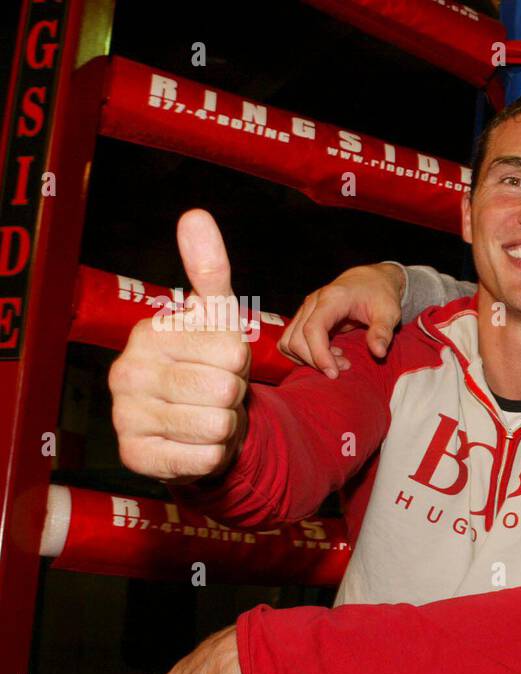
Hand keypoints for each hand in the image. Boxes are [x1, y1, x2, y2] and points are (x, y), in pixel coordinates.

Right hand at [108, 209, 251, 481]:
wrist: (196, 427)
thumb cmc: (207, 367)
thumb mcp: (215, 320)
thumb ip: (209, 271)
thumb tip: (195, 215)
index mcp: (149, 334)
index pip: (231, 351)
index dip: (240, 363)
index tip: (221, 364)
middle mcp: (127, 373)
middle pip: (225, 389)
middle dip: (233, 395)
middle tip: (216, 394)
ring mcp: (126, 416)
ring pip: (217, 425)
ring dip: (226, 426)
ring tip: (208, 417)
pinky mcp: (137, 456)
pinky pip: (204, 458)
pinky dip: (213, 455)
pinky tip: (197, 444)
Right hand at [278, 262, 404, 377]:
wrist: (371, 280)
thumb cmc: (380, 294)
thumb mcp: (389, 312)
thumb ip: (382, 332)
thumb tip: (379, 352)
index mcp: (332, 299)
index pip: (313, 329)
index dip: (319, 355)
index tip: (334, 373)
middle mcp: (313, 303)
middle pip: (297, 339)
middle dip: (317, 361)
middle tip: (345, 366)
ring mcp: (306, 310)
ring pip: (289, 341)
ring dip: (308, 359)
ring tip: (337, 361)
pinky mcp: (305, 318)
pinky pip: (291, 340)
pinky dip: (303, 354)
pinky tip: (328, 354)